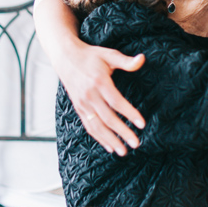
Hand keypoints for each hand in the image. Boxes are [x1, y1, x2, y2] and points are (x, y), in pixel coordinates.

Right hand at [58, 40, 146, 155]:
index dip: (129, 113)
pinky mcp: (79, 108)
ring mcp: (82, 103)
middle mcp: (89, 95)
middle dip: (122, 132)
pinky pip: (89, 126)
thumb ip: (126, 61)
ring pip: (97, 126)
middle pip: (108, 118)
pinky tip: (109, 146)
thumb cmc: (90, 56)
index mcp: (99, 82)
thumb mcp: (109, 54)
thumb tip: (142, 59)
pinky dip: (99, 138)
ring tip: (123, 151)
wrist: (65, 58)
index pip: (116, 102)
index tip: (141, 124)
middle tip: (136, 143)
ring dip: (110, 140)